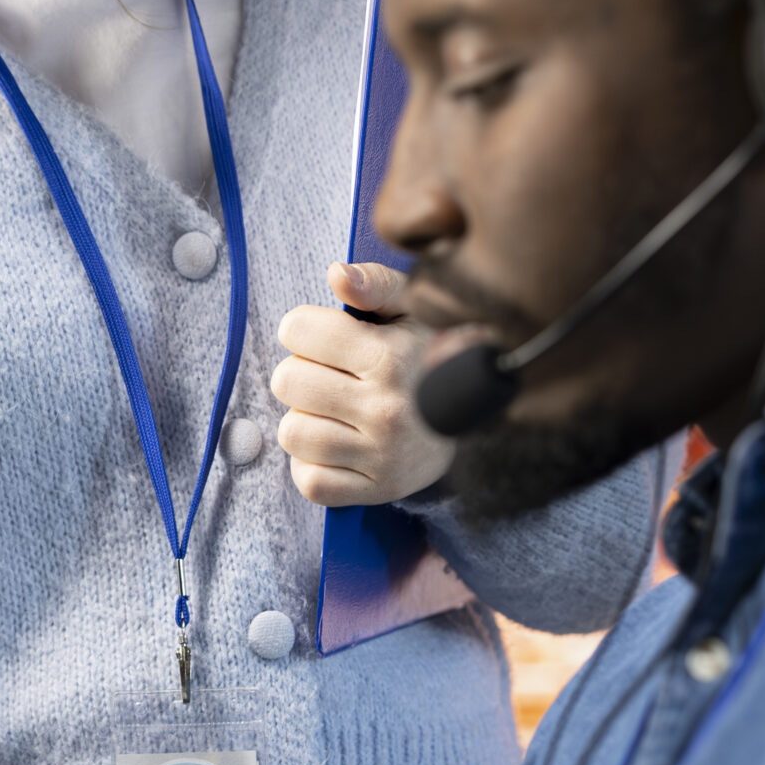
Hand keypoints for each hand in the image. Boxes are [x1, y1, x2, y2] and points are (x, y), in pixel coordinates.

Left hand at [270, 262, 452, 506]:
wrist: (477, 422)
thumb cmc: (430, 356)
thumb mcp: (413, 309)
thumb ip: (375, 284)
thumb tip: (337, 274)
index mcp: (390, 357)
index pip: (297, 329)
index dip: (305, 329)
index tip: (326, 338)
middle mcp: (385, 408)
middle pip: (287, 381)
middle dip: (302, 373)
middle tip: (331, 376)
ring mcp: (379, 454)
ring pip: (292, 433)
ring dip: (305, 419)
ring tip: (334, 411)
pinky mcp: (375, 490)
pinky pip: (309, 481)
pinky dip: (311, 464)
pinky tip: (336, 445)